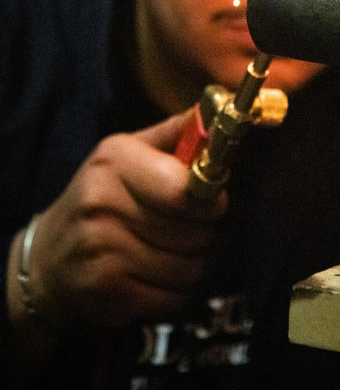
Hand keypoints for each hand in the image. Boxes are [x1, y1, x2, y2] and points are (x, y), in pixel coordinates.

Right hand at [11, 113, 224, 330]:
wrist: (49, 256)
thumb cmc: (103, 196)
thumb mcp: (129, 153)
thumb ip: (176, 134)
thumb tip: (219, 110)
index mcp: (115, 161)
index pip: (183, 189)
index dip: (210, 200)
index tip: (215, 201)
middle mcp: (102, 204)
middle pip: (193, 232)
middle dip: (205, 233)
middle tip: (195, 229)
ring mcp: (101, 252)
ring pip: (188, 269)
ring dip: (194, 264)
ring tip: (179, 252)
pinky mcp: (104, 293)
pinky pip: (172, 300)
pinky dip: (178, 294)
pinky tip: (162, 278)